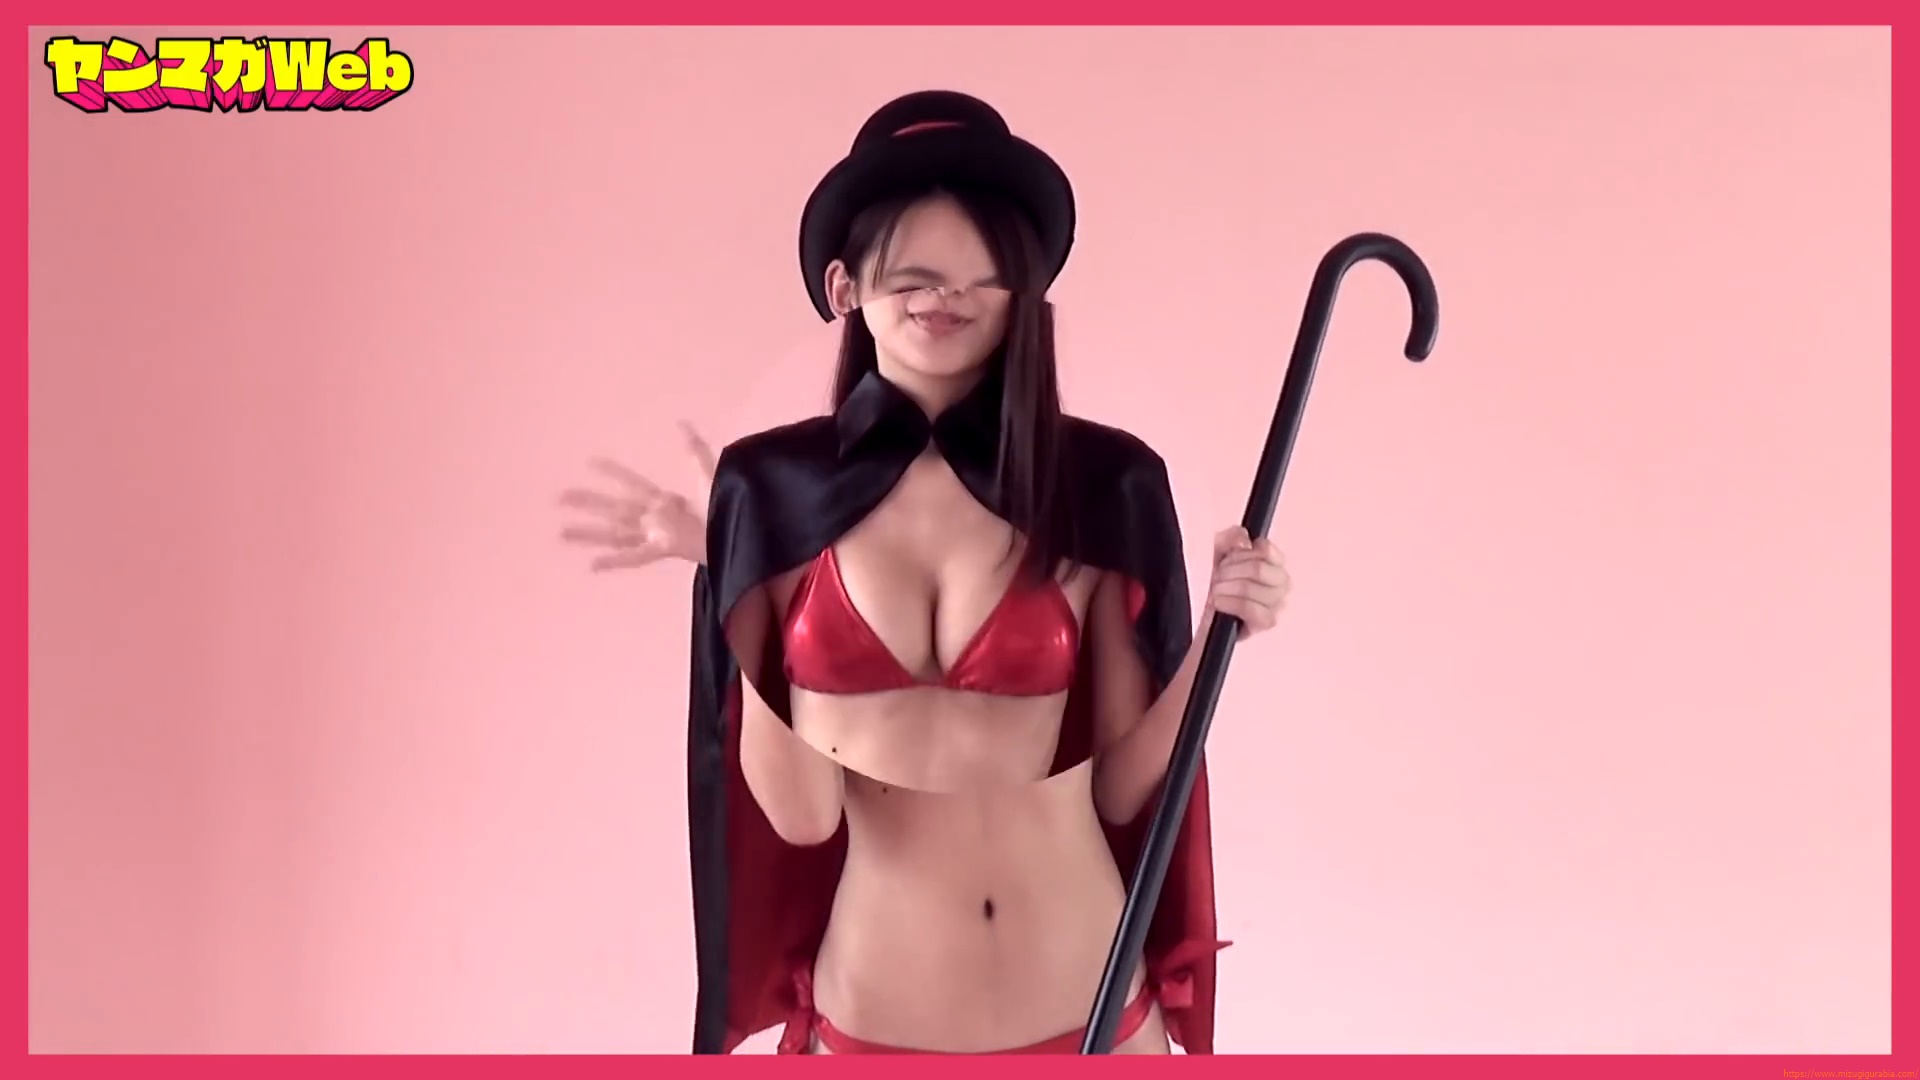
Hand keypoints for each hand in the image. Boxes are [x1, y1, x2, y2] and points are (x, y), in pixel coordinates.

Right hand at [560, 422, 716, 570]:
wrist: (740, 531)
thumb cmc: (726, 508)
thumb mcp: (708, 473)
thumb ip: (694, 450)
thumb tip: (682, 423)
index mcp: (662, 501)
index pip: (631, 483)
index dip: (613, 473)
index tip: (591, 462)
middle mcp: (653, 517)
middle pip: (613, 508)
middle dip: (587, 502)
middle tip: (559, 497)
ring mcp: (655, 534)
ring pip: (615, 533)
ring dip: (589, 533)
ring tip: (562, 533)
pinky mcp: (663, 547)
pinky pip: (634, 555)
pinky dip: (614, 561)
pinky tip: (592, 565)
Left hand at [1204, 526, 1290, 638]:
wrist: (1209, 610)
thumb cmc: (1219, 580)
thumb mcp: (1220, 551)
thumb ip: (1231, 537)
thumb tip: (1244, 539)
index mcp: (1275, 562)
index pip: (1266, 550)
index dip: (1241, 553)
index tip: (1227, 558)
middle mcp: (1282, 582)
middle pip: (1257, 569)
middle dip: (1230, 571)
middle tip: (1217, 576)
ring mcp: (1278, 603)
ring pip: (1249, 588)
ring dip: (1226, 587)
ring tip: (1216, 590)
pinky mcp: (1267, 621)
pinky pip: (1249, 608)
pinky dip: (1230, 603)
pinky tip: (1218, 602)